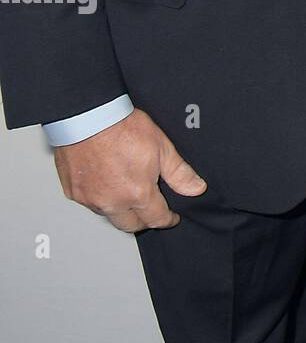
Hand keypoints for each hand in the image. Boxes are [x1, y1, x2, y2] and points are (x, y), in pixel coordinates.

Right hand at [53, 107, 206, 233]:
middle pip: (130, 225)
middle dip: (143, 220)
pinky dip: (100, 198)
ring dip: (120, 210)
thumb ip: (179, 173)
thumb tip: (196, 188)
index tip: (171, 218)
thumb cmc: (122, 128)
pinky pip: (89, 203)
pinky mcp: (73, 192)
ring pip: (108, 215)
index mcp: (137, 194)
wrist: (88, 117)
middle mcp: (111, 203)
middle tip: (150, 210)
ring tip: (128, 194)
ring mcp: (90, 199)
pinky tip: (106, 184)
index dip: (167, 220)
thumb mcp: (162, 147)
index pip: (156, 219)